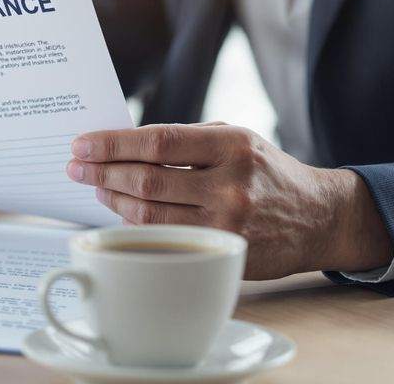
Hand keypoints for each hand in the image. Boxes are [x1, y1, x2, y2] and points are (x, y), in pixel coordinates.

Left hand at [66, 122, 393, 278]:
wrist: (319, 217)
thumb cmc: (267, 172)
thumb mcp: (238, 139)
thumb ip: (186, 139)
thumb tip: (122, 145)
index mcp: (232, 145)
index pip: (156, 141)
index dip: (112, 144)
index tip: (81, 145)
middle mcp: (230, 185)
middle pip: (145, 179)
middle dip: (101, 172)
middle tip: (75, 167)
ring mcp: (227, 224)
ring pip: (148, 214)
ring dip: (112, 199)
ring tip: (95, 187)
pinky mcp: (224, 255)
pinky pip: (165, 239)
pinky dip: (136, 225)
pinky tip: (121, 212)